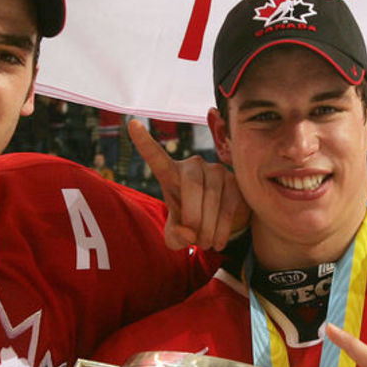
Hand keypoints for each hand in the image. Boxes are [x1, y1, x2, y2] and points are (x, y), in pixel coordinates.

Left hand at [127, 118, 247, 250]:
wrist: (221, 222)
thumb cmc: (191, 222)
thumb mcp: (178, 233)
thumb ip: (175, 236)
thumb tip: (189, 233)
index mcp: (171, 173)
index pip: (156, 157)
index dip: (144, 141)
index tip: (132, 124)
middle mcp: (192, 165)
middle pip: (192, 187)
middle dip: (193, 217)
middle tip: (195, 240)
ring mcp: (215, 169)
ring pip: (212, 198)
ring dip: (208, 228)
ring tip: (205, 243)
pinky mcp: (234, 180)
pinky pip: (228, 205)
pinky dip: (222, 228)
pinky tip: (218, 241)